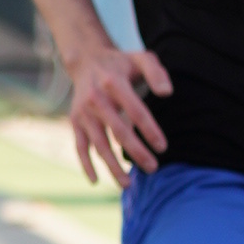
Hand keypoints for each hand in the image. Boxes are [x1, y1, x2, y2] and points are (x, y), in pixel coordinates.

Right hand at [67, 40, 172, 180]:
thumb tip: (167, 93)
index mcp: (115, 83)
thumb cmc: (121, 64)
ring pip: (99, 144)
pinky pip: (79, 146)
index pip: (136, 111)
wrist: (86, 61)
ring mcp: (84, 112)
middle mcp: (97, 99)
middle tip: (153, 168)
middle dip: (136, 152)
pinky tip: (96, 181)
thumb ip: (156, 72)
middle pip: (118, 131)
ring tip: (128, 184)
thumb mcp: (141, 59)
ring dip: (112, 166)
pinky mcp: (75, 121)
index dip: (150, 130)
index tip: (162, 147)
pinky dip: (85, 164)